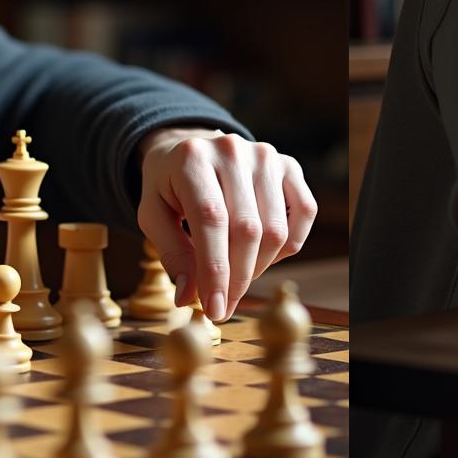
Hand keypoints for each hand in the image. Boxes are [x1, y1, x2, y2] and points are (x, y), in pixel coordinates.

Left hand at [135, 126, 316, 319]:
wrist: (193, 148)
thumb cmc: (170, 187)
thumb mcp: (153, 215)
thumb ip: (171, 253)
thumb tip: (189, 297)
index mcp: (192, 159)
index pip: (211, 220)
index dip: (215, 270)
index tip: (215, 309)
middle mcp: (233, 151)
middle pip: (247, 230)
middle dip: (238, 279)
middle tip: (225, 306)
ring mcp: (266, 156)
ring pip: (276, 230)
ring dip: (259, 267)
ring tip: (237, 278)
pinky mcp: (289, 165)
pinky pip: (304, 215)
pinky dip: (287, 247)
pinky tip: (263, 255)